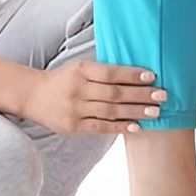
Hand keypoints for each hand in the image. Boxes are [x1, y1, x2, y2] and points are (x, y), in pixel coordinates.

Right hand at [23, 61, 168, 135]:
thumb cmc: (63, 80)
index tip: (152, 77)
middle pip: (115, 93)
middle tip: (162, 96)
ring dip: (136, 111)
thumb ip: (102, 72)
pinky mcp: (73, 126)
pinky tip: (136, 126)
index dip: (132, 75)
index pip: (111, 73)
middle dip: (141, 95)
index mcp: (80, 71)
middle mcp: (78, 89)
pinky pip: (101, 127)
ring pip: (111, 111)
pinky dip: (120, 127)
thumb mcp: (78, 68)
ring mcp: (75, 109)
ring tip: (156, 112)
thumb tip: (136, 76)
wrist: (32, 96)